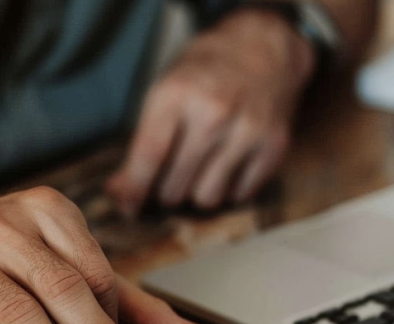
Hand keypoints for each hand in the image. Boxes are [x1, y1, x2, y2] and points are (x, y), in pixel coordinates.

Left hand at [106, 8, 314, 213]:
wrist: (261, 47)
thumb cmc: (203, 74)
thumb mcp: (165, 91)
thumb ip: (142, 142)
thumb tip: (119, 193)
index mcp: (177, 93)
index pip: (150, 155)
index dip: (134, 188)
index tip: (127, 206)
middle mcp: (213, 112)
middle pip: (175, 186)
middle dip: (165, 191)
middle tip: (168, 177)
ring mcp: (247, 130)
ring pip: (206, 198)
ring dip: (197, 193)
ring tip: (198, 171)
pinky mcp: (273, 145)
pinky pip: (239, 195)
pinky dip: (229, 189)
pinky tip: (226, 165)